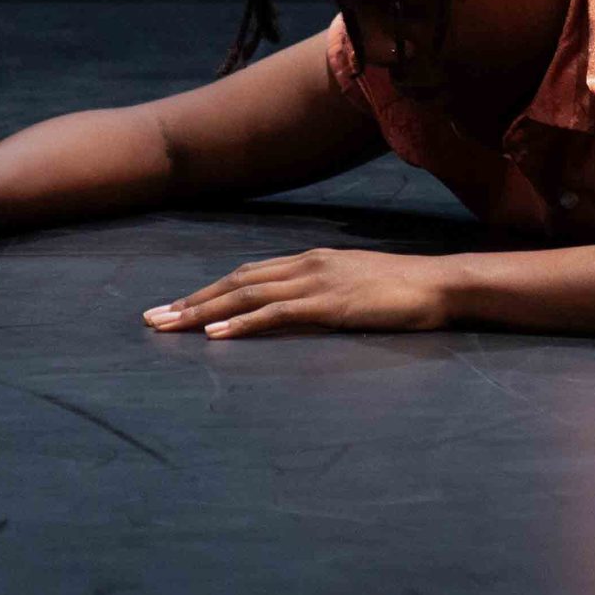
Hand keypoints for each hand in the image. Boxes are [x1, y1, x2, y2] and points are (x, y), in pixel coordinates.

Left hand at [142, 247, 451, 338]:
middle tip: (153, 318)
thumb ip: (324, 293)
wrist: (440, 285)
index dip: (209, 289)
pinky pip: (276, 313)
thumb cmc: (405, 292)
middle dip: (191, 300)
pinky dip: (243, 322)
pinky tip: (217, 334)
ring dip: (203, 311)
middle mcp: (306, 265)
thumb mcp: (356, 286)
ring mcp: (317, 282)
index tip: (176, 306)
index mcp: (311, 260)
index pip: (247, 273)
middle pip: (236, 281)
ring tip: (169, 327)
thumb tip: (299, 310)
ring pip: (246, 294)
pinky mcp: (329, 304)